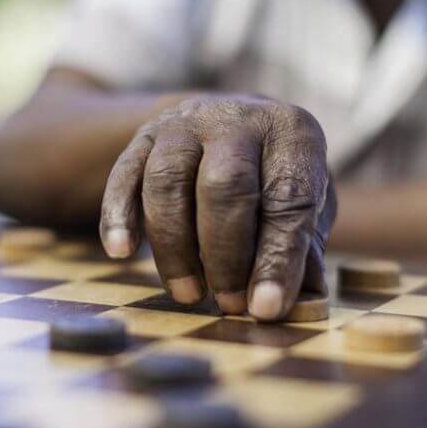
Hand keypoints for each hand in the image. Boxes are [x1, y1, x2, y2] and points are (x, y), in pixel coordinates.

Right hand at [99, 95, 335, 320]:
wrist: (224, 121)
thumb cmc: (273, 174)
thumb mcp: (307, 200)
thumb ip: (303, 246)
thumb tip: (295, 302)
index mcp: (291, 131)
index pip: (288, 198)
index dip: (277, 258)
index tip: (265, 308)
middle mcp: (237, 120)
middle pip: (224, 185)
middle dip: (225, 255)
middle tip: (229, 304)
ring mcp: (185, 124)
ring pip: (167, 181)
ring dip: (174, 247)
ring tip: (188, 294)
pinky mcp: (143, 136)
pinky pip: (123, 175)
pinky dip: (118, 215)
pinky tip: (121, 252)